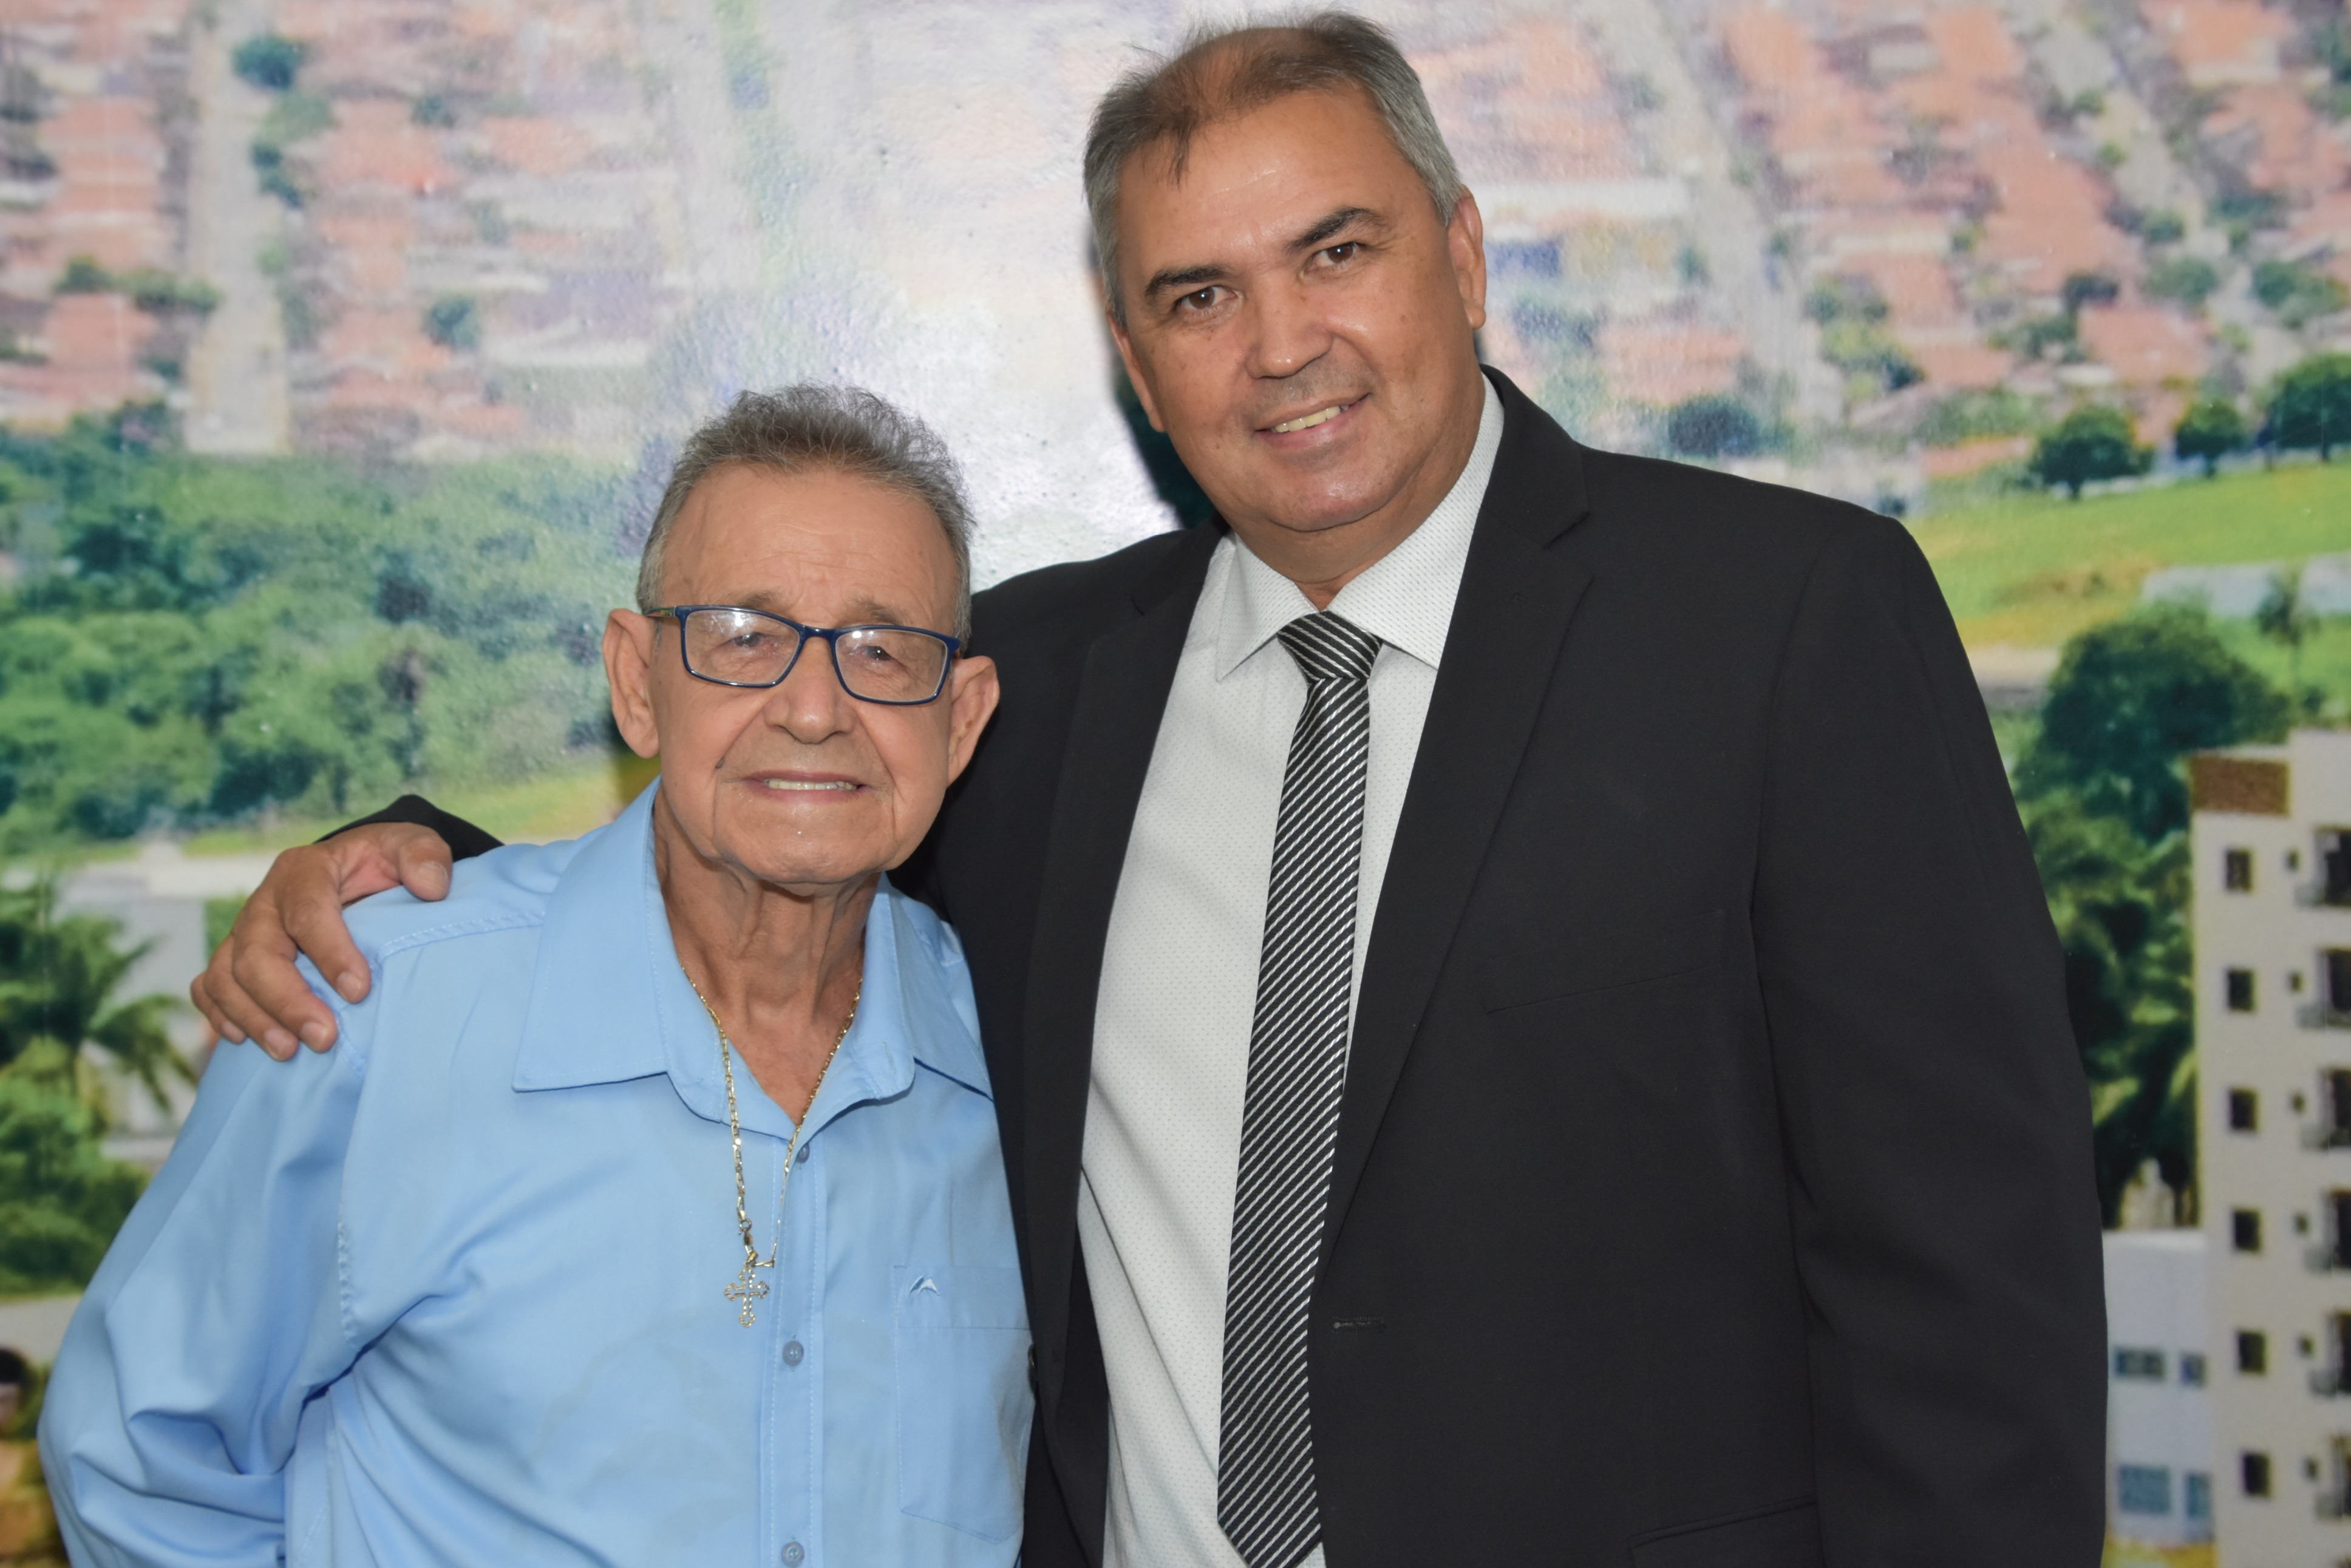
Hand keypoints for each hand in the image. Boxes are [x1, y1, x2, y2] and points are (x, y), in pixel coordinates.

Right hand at [191, 824, 454, 1059]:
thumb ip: (425, 855)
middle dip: (288, 1000)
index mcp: (304, 870)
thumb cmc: (383, 865)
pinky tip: (244, 1041)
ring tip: (289, 1052)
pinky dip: (221, 1014)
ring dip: (255, 1017)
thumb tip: (432, 887)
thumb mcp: (410, 846)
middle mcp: (265, 901)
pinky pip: (210, 987)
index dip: (330, 952)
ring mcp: (243, 931)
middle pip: (257, 953)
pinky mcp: (232, 958)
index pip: (307, 912)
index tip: (360, 990)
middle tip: (324, 1038)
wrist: (355, 873)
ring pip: (226, 976)